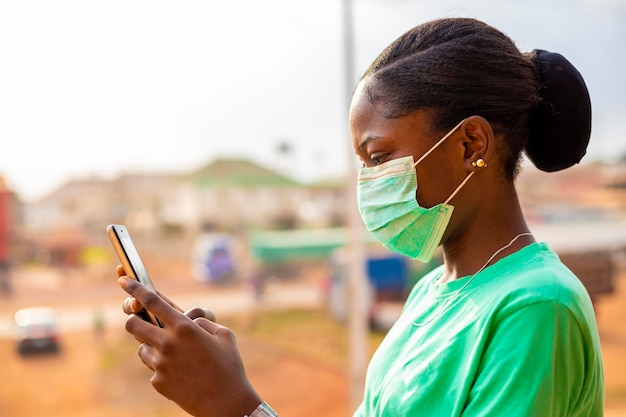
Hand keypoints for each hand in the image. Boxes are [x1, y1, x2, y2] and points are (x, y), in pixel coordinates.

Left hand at [117, 274, 260, 416]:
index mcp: (184, 327)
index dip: (134, 288)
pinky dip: (163, 367)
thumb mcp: (223, 334)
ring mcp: (160, 364)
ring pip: (141, 348)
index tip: (123, 279)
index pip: (152, 301)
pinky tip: (182, 373)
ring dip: (151, 346)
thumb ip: (203, 322)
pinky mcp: (158, 382)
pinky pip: (153, 368)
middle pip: (133, 324)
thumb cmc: (229, 366)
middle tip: (140, 320)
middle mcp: (168, 343)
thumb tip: (189, 320)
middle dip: (133, 319)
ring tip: (174, 354)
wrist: (226, 403)